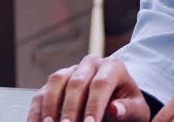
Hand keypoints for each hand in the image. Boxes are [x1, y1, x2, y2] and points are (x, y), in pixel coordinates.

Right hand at [27, 55, 150, 121]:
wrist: (116, 99)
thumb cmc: (127, 106)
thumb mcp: (135, 109)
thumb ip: (127, 110)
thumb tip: (115, 109)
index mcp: (112, 67)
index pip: (101, 84)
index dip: (94, 105)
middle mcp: (90, 64)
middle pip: (77, 83)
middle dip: (71, 109)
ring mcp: (71, 70)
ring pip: (56, 82)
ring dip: (51, 106)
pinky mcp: (55, 82)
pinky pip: (42, 92)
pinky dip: (38, 110)